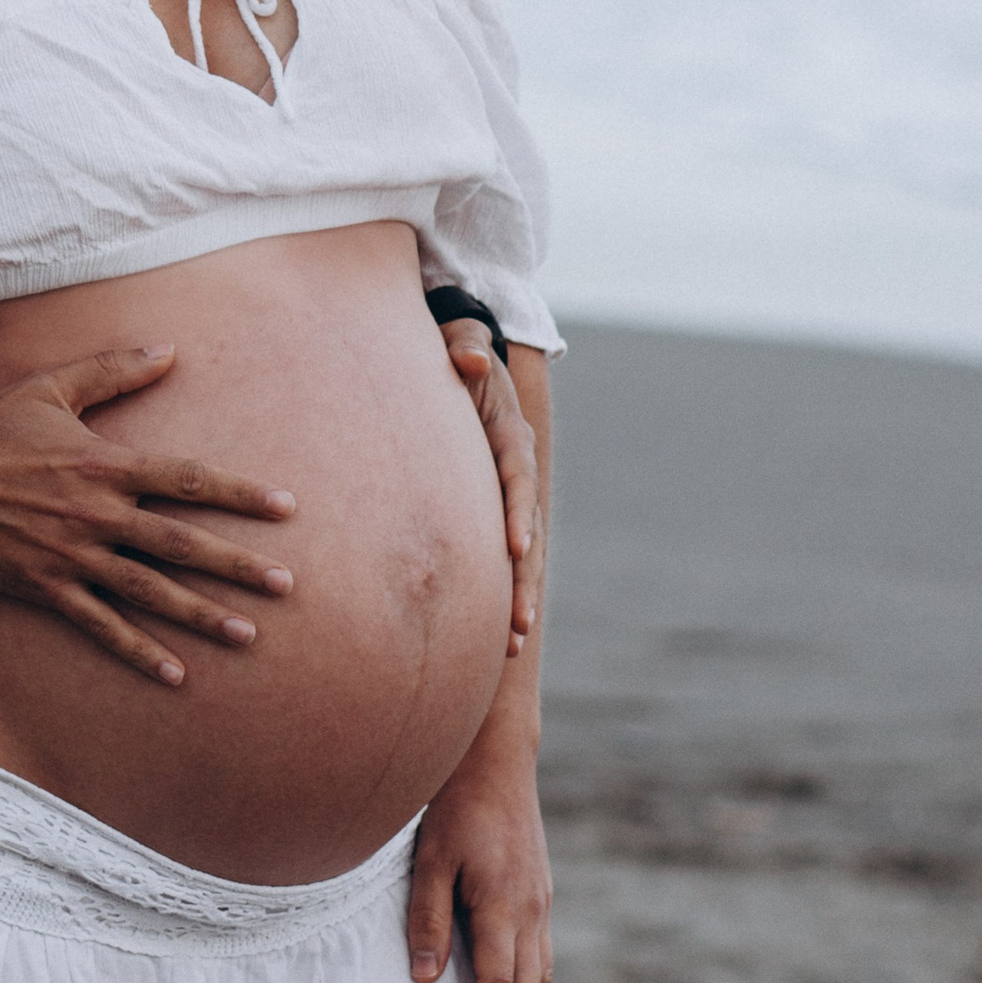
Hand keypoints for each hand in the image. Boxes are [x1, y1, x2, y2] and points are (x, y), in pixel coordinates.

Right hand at [0, 343, 296, 685]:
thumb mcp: (51, 386)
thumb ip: (114, 369)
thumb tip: (171, 349)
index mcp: (102, 462)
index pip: (186, 479)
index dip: (239, 494)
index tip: (285, 508)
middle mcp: (95, 513)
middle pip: (180, 542)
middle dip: (237, 566)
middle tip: (287, 586)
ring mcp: (71, 555)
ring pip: (149, 591)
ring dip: (200, 615)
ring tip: (247, 635)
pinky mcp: (45, 587)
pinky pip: (100, 625)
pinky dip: (138, 651)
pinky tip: (174, 674)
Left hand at [407, 742, 553, 982]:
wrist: (496, 755)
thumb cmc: (455, 801)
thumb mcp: (430, 856)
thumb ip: (427, 917)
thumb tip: (424, 979)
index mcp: (504, 903)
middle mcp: (532, 909)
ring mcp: (541, 901)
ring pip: (541, 978)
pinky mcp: (540, 893)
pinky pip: (541, 956)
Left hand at [441, 321, 539, 651]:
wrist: (461, 354)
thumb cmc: (453, 347)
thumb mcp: (459, 338)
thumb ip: (463, 345)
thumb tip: (470, 358)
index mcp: (511, 433)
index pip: (518, 478)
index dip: (519, 513)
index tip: (514, 549)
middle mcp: (518, 468)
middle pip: (528, 531)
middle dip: (524, 580)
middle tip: (517, 626)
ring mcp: (508, 492)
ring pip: (521, 553)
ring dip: (518, 597)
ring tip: (513, 644)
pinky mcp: (493, 507)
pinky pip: (502, 553)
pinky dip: (503, 589)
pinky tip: (497, 632)